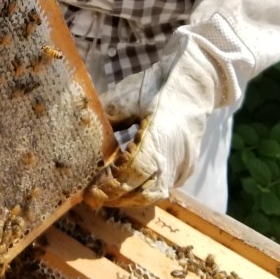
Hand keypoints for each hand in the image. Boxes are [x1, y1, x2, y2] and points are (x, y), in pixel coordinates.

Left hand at [84, 0, 279, 208]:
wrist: (197, 80)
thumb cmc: (160, 85)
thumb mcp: (128, 96)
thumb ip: (107, 116)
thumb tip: (82, 130)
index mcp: (161, 135)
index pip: (134, 171)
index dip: (112, 185)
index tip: (91, 189)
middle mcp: (177, 154)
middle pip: (144, 190)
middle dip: (117, 197)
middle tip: (94, 198)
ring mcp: (185, 162)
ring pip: (156, 193)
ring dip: (131, 198)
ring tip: (108, 196)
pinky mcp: (188, 166)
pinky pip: (166, 188)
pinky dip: (145, 193)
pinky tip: (128, 191)